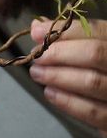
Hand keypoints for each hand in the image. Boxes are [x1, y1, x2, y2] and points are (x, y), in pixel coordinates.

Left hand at [30, 18, 106, 132]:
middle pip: (94, 54)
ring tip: (37, 73)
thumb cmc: (101, 71)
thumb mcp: (93, 49)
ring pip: (91, 82)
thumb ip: (70, 38)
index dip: (65, 31)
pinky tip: (50, 92)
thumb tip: (38, 27)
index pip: (96, 30)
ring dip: (58, 76)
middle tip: (37, 57)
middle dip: (60, 53)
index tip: (37, 33)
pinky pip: (92, 111)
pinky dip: (68, 101)